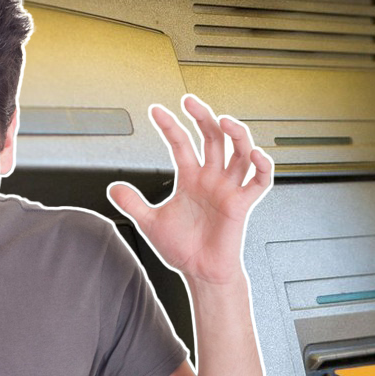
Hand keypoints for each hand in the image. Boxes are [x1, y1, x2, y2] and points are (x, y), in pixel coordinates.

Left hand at [107, 93, 273, 285]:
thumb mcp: (149, 223)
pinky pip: (259, 182)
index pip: (182, 143)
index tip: (156, 112)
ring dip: (236, 134)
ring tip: (224, 121)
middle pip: (213, 138)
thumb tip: (112, 188)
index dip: (169, 126)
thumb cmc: (183, 250)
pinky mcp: (241, 205)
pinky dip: (262, 167)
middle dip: (203, 117)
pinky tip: (255, 153)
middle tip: (190, 101)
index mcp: (191, 179)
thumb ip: (132, 203)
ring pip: (239, 152)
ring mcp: (228, 190)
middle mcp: (212, 180)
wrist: (200, 274)